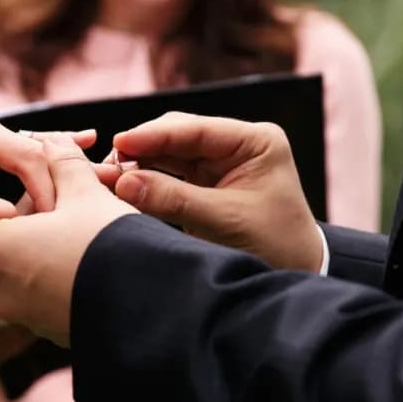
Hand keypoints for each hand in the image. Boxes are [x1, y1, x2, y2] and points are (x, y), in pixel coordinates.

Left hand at [0, 136, 136, 345]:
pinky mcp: (53, 333)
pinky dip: (61, 277)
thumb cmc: (111, 244)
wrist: (155, 308)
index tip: (9, 187)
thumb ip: (61, 162)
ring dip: (45, 250)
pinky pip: (47, 296)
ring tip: (84, 232)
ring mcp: (27, 317)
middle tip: (58, 204)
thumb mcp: (85, 191)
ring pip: (25, 271)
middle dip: (25, 222)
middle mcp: (0, 290)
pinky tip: (93, 262)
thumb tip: (51, 141)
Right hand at [108, 112, 324, 271]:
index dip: (154, 134)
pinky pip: (169, 174)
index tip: (120, 142)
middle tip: (106, 164)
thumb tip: (124, 181)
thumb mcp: (223, 222)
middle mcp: (237, 145)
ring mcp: (220, 163)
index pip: (196, 129)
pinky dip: (146, 180)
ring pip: (169, 153)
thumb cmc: (273, 245)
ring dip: (139, 164)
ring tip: (107, 175)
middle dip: (142, 148)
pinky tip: (122, 186)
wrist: (296, 272)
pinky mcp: (206, 183)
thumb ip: (174, 200)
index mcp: (256, 141)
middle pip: (178, 135)